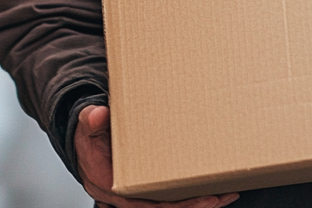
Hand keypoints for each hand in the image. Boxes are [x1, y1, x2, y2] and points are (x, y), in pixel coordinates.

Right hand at [75, 105, 238, 207]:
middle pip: (164, 207)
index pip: (144, 202)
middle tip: (220, 196)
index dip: (171, 205)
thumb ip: (91, 122)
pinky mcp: (148, 188)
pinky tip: (213, 186)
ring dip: (199, 201)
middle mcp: (126, 195)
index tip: (196, 199)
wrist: (85, 145)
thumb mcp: (87, 128)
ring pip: (171, 204)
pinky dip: (192, 193)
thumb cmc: (89, 138)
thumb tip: (97, 114)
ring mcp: (139, 193)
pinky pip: (171, 195)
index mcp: (111, 185)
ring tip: (226, 192)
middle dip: (194, 205)